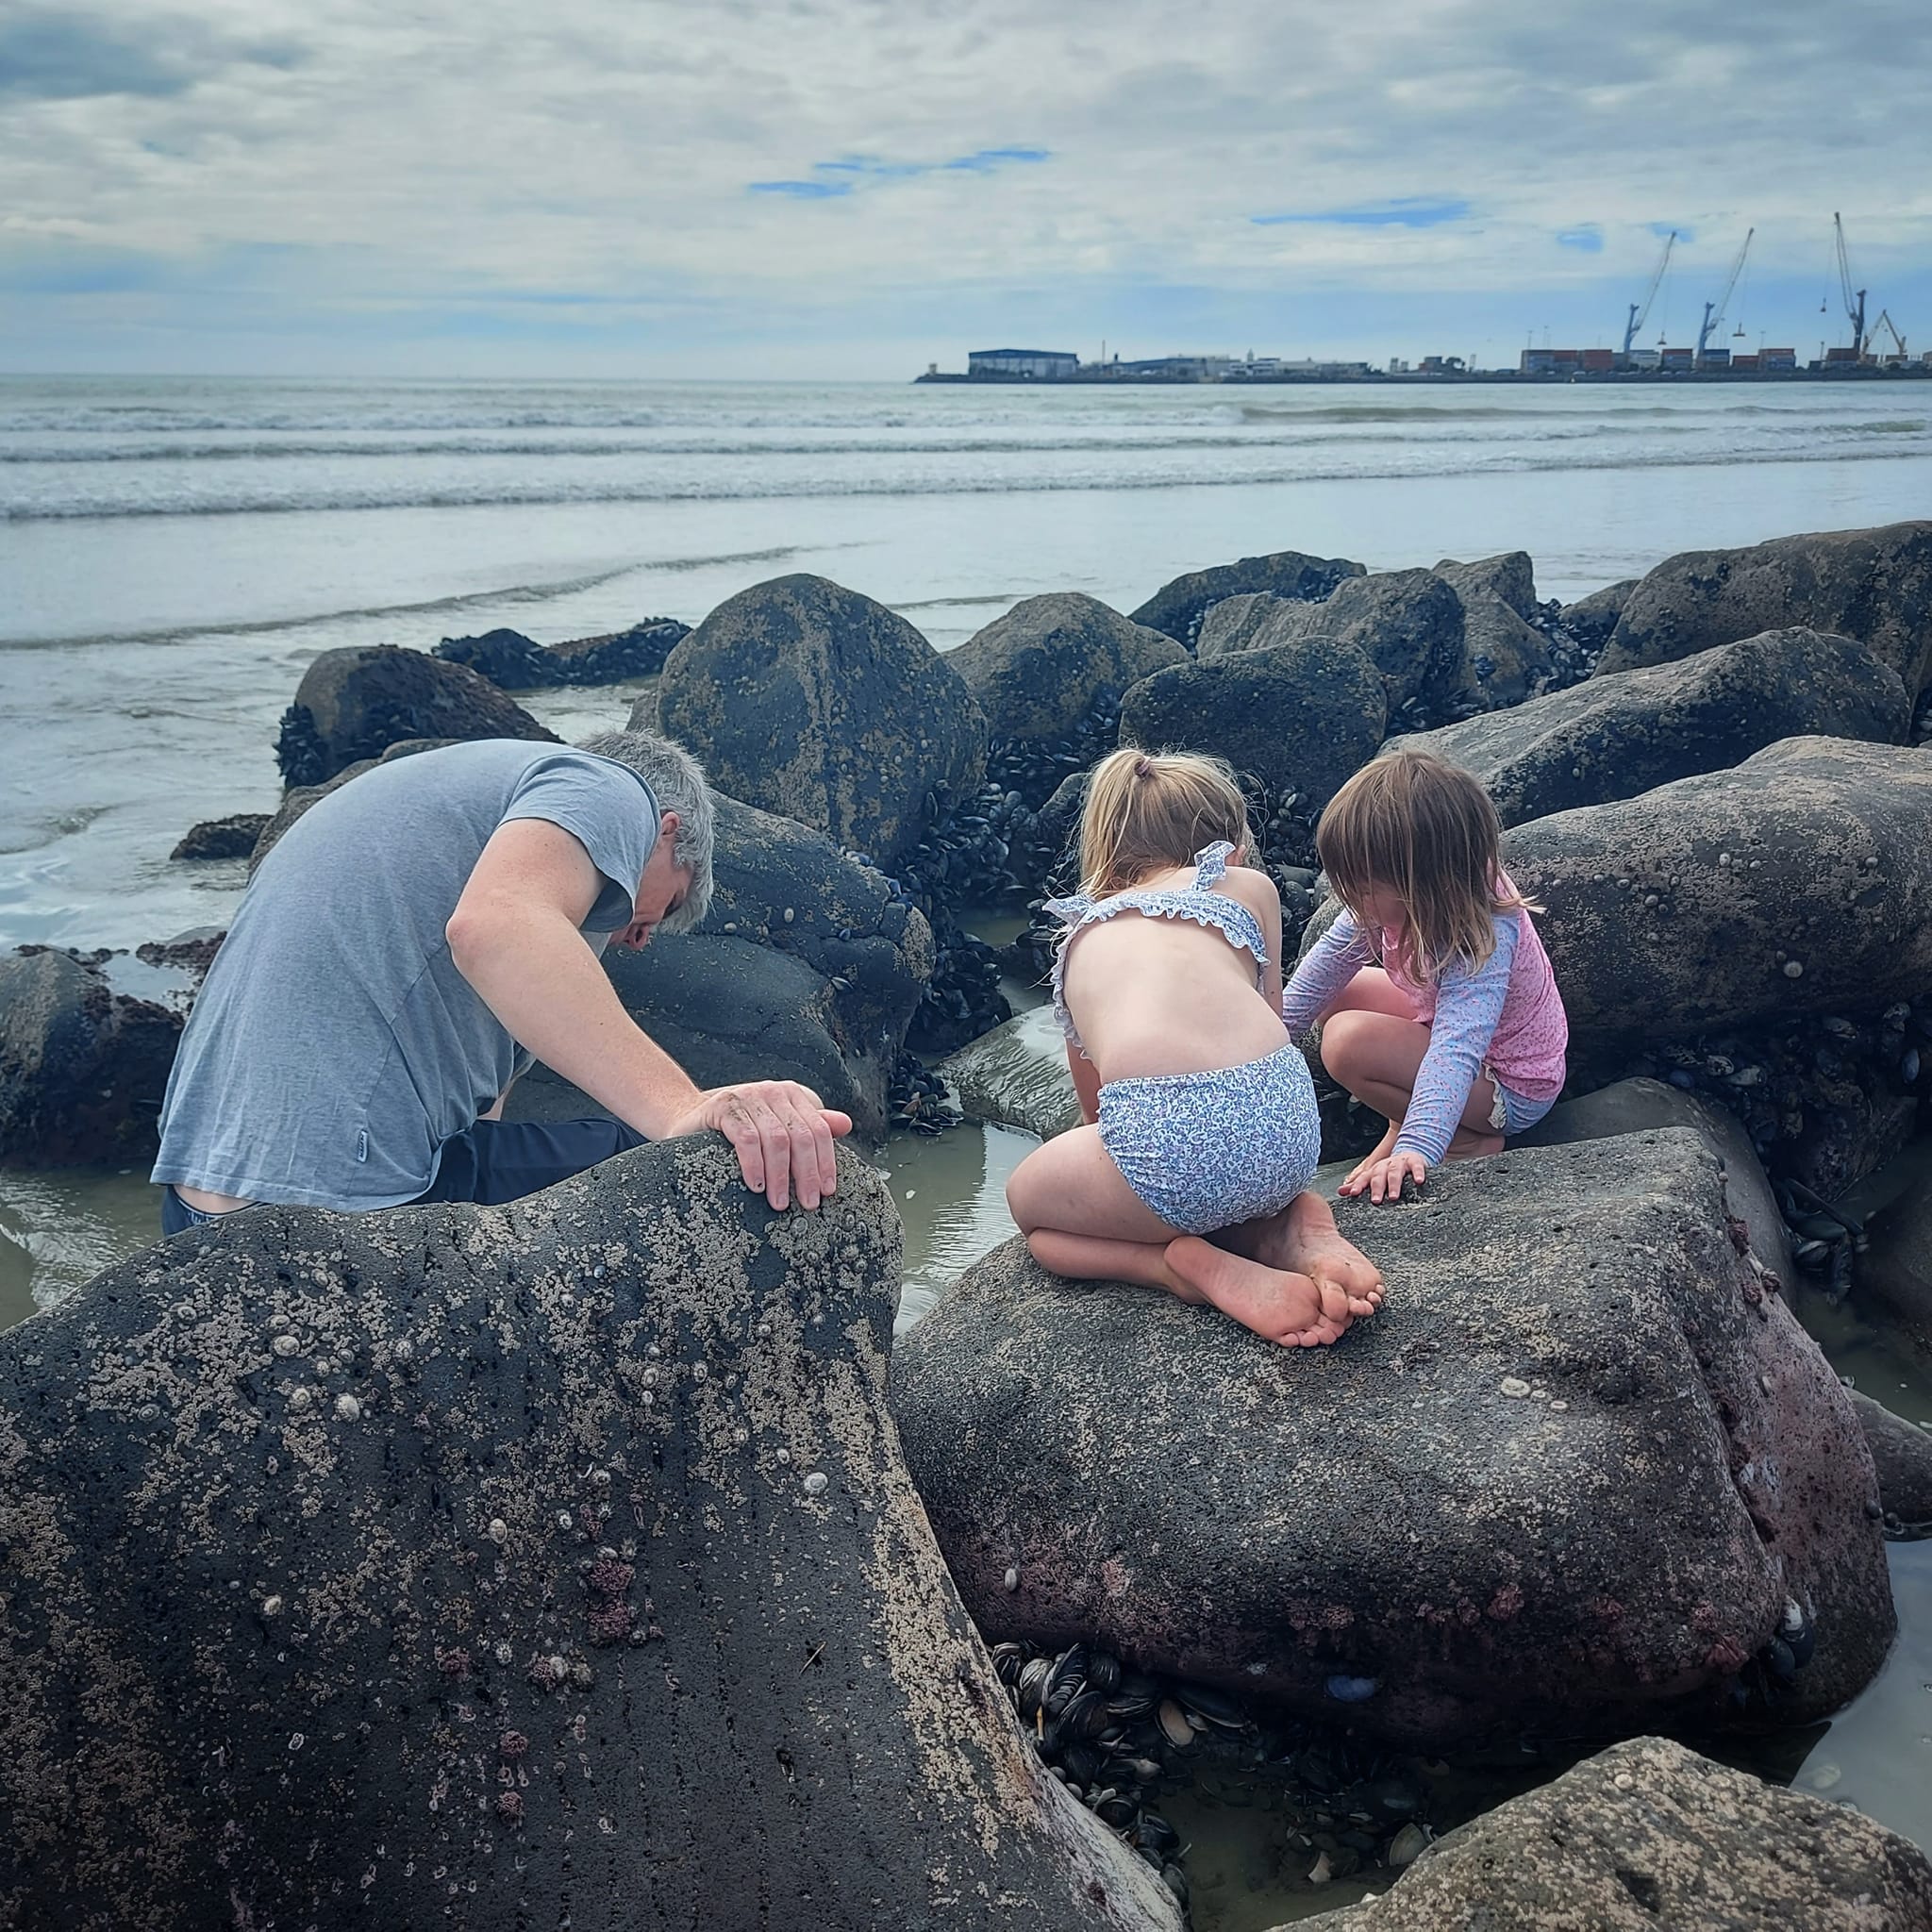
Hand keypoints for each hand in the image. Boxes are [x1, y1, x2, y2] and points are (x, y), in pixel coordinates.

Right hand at [666, 1081, 852, 1209]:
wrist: (688, 1119)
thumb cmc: (738, 1130)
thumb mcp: (776, 1127)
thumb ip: (809, 1126)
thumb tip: (846, 1125)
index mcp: (792, 1096)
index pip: (819, 1130)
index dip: (826, 1162)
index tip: (827, 1191)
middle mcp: (773, 1092)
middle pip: (801, 1136)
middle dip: (806, 1174)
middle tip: (807, 1204)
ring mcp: (749, 1097)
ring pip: (776, 1140)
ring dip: (780, 1176)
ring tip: (779, 1203)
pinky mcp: (725, 1107)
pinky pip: (747, 1139)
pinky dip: (754, 1165)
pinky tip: (757, 1185)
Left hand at [1339, 1149, 1427, 1203]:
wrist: (1410, 1155)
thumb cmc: (1390, 1170)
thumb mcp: (1375, 1176)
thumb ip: (1359, 1184)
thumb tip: (1340, 1191)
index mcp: (1374, 1171)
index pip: (1364, 1178)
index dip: (1358, 1185)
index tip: (1353, 1193)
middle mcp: (1385, 1165)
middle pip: (1379, 1175)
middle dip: (1376, 1188)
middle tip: (1376, 1201)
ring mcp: (1400, 1163)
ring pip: (1395, 1172)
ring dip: (1393, 1184)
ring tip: (1393, 1196)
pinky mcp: (1415, 1161)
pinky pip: (1416, 1166)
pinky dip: (1417, 1173)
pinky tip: (1419, 1181)